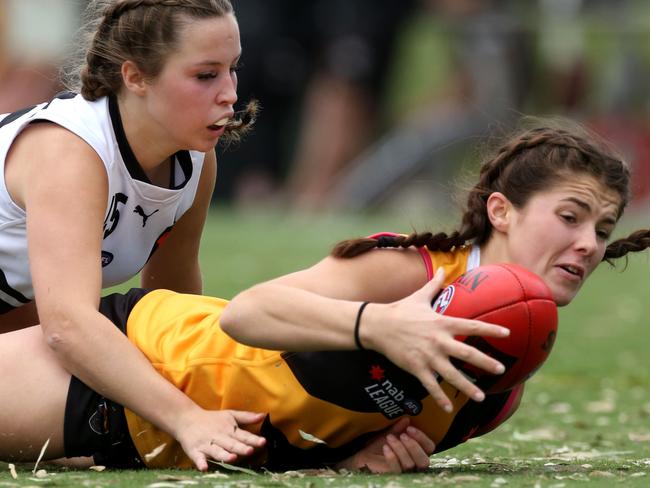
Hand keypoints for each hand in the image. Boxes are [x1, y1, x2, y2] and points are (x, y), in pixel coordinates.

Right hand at [175, 407, 266, 470]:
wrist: (187, 419)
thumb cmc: (212, 419)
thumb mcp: (230, 415)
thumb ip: (247, 417)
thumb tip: (264, 415)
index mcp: (229, 429)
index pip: (243, 435)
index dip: (253, 439)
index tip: (263, 442)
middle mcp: (219, 437)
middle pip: (231, 444)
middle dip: (241, 448)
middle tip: (250, 451)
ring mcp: (207, 444)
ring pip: (217, 451)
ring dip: (224, 455)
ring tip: (232, 458)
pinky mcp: (195, 451)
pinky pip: (198, 458)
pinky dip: (201, 462)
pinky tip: (204, 467)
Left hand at [337, 417, 434, 472]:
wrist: (362, 456)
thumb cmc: (378, 446)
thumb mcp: (390, 434)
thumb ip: (398, 428)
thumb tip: (407, 419)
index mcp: (417, 452)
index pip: (430, 447)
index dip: (422, 438)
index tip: (409, 428)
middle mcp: (414, 464)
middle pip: (424, 460)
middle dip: (414, 446)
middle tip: (403, 435)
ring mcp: (404, 472)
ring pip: (410, 464)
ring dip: (400, 449)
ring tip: (390, 438)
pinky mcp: (392, 476)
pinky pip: (396, 469)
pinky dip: (392, 457)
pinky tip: (386, 447)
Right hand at [362, 268, 509, 411]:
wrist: (377, 325)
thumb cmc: (400, 310)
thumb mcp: (419, 296)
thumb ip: (434, 285)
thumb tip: (443, 268)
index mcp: (442, 322)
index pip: (471, 326)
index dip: (490, 330)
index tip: (507, 334)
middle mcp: (438, 340)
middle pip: (467, 353)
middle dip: (485, 363)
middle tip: (501, 370)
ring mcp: (427, 356)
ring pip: (452, 374)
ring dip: (467, 387)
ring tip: (481, 397)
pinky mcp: (416, 367)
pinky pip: (431, 385)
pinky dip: (440, 397)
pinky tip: (449, 408)